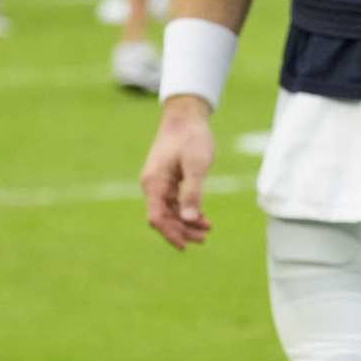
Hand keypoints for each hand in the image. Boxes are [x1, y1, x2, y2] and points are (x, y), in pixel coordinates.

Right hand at [140, 96, 215, 249]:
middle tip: (204, 238)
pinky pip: (174, 201)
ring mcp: (159, 182)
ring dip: (186, 222)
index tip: (186, 245)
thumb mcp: (196, 165)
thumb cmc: (191, 137)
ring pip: (170, 211)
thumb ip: (192, 192)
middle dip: (182, 230)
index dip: (171, 234)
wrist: (186, 115)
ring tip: (207, 230)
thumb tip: (189, 219)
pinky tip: (202, 217)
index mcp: (154, 182)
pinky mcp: (168, 179)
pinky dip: (187, 210)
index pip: (157, 217)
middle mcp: (152, 184)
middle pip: (163, 217)